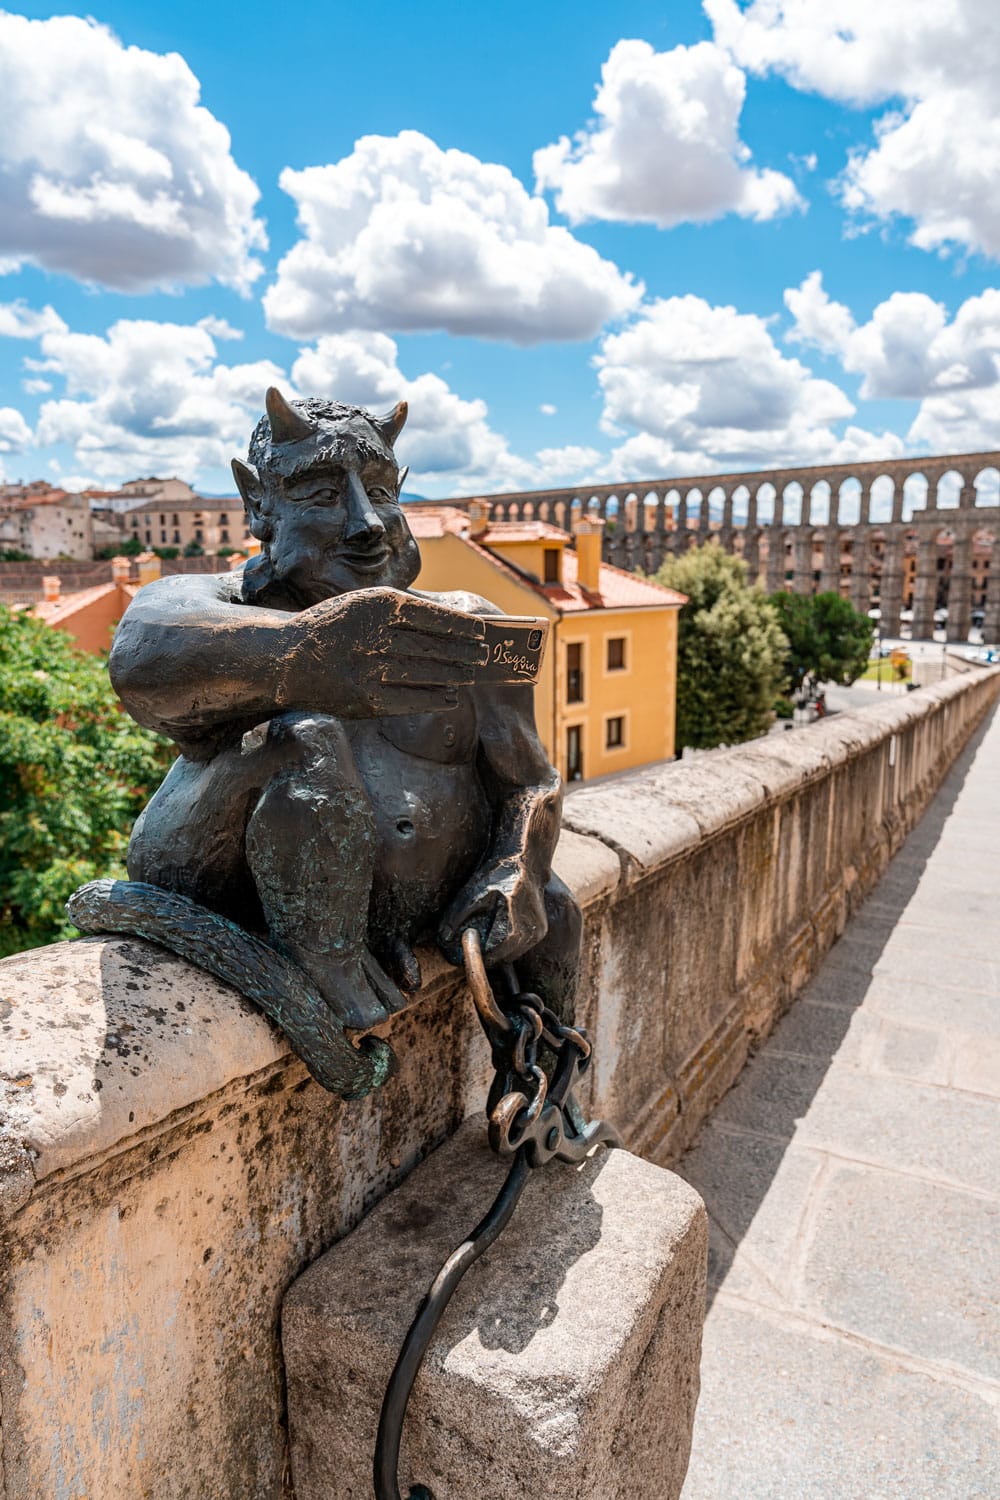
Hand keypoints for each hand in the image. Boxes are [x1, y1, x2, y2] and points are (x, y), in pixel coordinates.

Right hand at [290, 587, 487, 716]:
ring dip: (454, 675)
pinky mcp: (365, 699)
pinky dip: (434, 698)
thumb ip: (400, 612)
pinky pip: (411, 700)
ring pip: (425, 672)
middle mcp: (374, 635)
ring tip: (470, 674)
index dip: (460, 626)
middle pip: (432, 646)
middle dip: (463, 652)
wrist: (287, 660)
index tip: (479, 632)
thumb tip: (452, 626)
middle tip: (483, 656)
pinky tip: (449, 696)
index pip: (431, 616)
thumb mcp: (362, 605)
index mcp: (376, 605)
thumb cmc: (334, 629)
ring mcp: (369, 669)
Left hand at [438, 860, 547, 968]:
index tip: (460, 951)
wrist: (525, 858)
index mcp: (515, 931)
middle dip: (485, 955)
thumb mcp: (473, 894)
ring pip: (512, 953)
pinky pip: (520, 945)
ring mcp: (539, 932)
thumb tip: (443, 939)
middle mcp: (531, 936)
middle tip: (467, 944)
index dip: (474, 956)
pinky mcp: (541, 928)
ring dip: (496, 950)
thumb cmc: (498, 874)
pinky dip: (507, 943)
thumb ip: (457, 918)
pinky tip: (495, 929)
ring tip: (480, 936)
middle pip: (502, 959)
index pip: (491, 958)